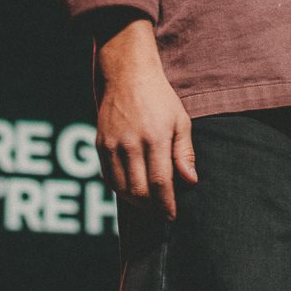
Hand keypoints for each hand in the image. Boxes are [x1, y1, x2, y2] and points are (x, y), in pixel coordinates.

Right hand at [93, 17, 197, 218]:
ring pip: (121, 189)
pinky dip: (120, 190)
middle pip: (139, 190)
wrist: (128, 74)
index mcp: (155, 137)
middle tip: (162, 212)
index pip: (160, 182)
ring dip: (135, 202)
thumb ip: (184, 152)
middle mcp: (131, 143)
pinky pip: (108, 177)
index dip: (166, 204)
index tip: (172, 215)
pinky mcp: (100, 144)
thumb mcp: (180, 120)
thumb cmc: (159, 98)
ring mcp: (113, 144)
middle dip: (152, 207)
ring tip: (149, 204)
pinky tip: (132, 190)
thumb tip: (190, 182)